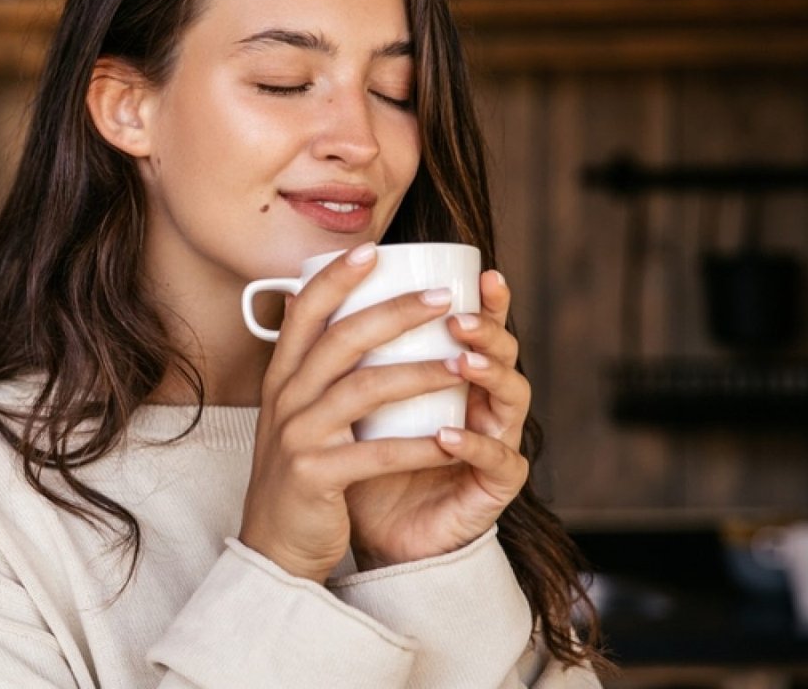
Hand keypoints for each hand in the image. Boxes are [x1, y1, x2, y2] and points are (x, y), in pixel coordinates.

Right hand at [239, 242, 466, 581]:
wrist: (274, 545)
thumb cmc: (301, 473)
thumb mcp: (296, 413)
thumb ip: (314, 369)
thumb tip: (336, 309)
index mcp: (281, 378)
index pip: (304, 312)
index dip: (337, 277)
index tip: (374, 250)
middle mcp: (285, 399)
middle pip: (341, 339)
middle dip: (396, 312)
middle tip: (443, 297)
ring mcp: (297, 436)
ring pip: (364, 389)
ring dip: (421, 373)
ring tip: (465, 363)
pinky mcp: (316, 475)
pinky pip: (376, 453)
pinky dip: (419, 446)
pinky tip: (453, 440)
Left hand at [343, 269, 530, 569]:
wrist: (373, 537)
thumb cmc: (362, 465)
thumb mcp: (346, 405)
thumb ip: (337, 355)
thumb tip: (295, 293)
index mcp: (455, 379)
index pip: (478, 330)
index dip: (487, 301)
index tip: (477, 270)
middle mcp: (482, 404)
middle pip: (504, 355)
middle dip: (489, 330)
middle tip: (459, 315)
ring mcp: (494, 444)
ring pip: (512, 399)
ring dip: (489, 377)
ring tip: (461, 362)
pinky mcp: (493, 488)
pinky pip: (494, 460)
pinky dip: (472, 445)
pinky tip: (447, 435)